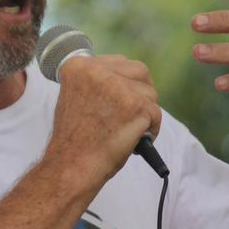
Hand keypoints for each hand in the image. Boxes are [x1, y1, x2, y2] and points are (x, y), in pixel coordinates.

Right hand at [47, 55, 161, 181]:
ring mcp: (117, 86)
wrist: (72, 165)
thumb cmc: (75, 139)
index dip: (125, 82)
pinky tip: (135, 139)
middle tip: (133, 113)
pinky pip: (156, 113)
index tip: (120, 101)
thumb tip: (125, 78)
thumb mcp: (75, 97)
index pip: (118, 62)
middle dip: (141, 92)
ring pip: (150, 92)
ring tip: (127, 129)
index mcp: (78, 66)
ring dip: (145, 112)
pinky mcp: (135, 105)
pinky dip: (151, 128)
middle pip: (139, 71)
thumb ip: (96, 82)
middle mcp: (96, 70)